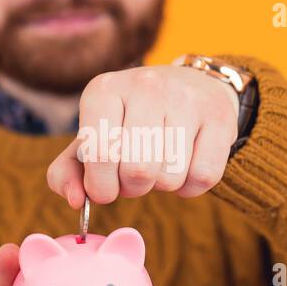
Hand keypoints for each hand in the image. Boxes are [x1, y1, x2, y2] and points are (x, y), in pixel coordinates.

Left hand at [46, 64, 239, 207]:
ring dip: (162, 186)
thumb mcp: (93, 138)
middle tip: (134, 178)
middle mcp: (146, 85)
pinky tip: (184, 167)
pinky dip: (190, 188)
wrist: (192, 88)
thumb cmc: (130, 122)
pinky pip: (202, 178)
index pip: (100, 154)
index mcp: (104, 89)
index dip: (101, 186)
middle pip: (137, 170)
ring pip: (170, 177)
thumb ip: (68, 172)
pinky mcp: (219, 117)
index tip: (105, 187)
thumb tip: (76, 200)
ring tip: (159, 165)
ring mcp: (186, 98)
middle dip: (132, 189)